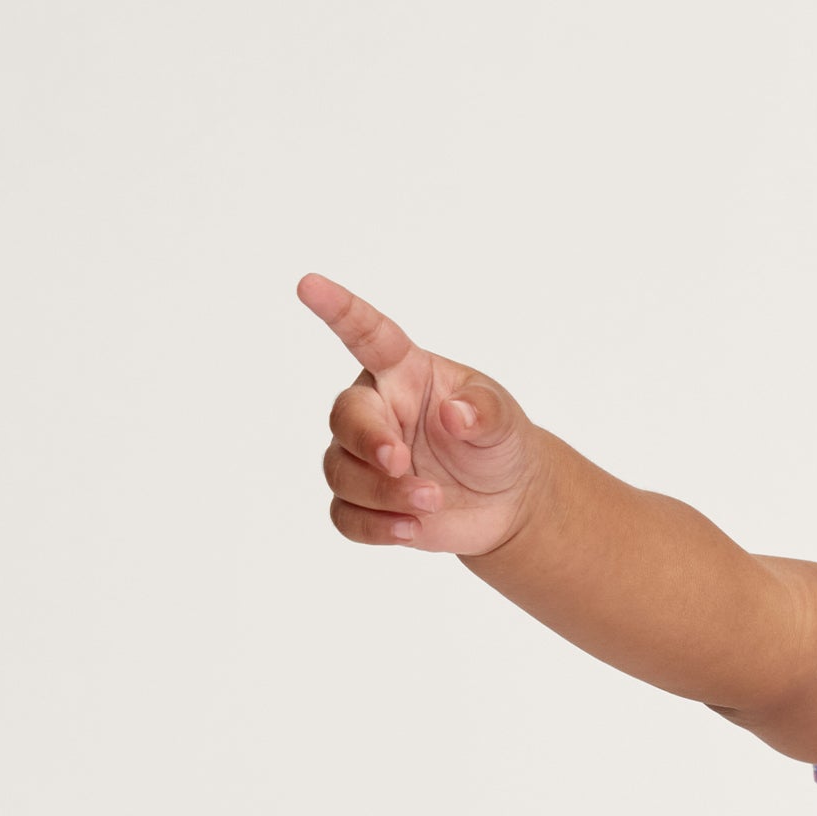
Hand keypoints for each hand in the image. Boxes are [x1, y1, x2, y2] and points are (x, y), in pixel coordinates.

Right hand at [299, 274, 542, 557]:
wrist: (507, 501)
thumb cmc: (496, 442)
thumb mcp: (504, 420)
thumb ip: (484, 412)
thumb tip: (455, 415)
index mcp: (403, 373)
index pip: (366, 335)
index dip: (339, 310)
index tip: (309, 286)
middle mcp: (376, 411)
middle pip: (344, 418)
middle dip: (368, 442)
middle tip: (401, 462)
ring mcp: (365, 459)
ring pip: (341, 472)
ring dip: (382, 492)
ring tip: (432, 502)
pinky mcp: (367, 503)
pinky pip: (346, 516)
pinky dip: (376, 526)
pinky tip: (411, 530)